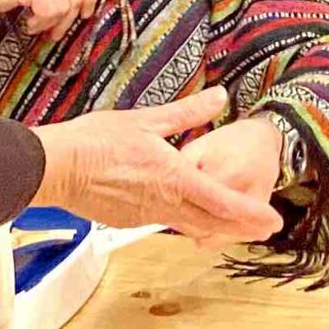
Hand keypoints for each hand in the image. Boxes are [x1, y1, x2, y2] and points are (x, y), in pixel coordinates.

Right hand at [33, 88, 280, 246]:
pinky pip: (164, 222)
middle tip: (263, 231)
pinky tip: (184, 212)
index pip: (224, 202)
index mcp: (175, 179)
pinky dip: (183, 221)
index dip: (252, 213)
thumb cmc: (95, 142)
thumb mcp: (146, 120)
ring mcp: (146, 216)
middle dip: (241, 228)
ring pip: (189, 226)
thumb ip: (187, 113)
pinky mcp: (129, 220)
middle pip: (213, 223)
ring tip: (232, 225)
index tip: (273, 220)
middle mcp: (165, 204)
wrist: (55, 168)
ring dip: (214, 226)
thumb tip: (219, 97)